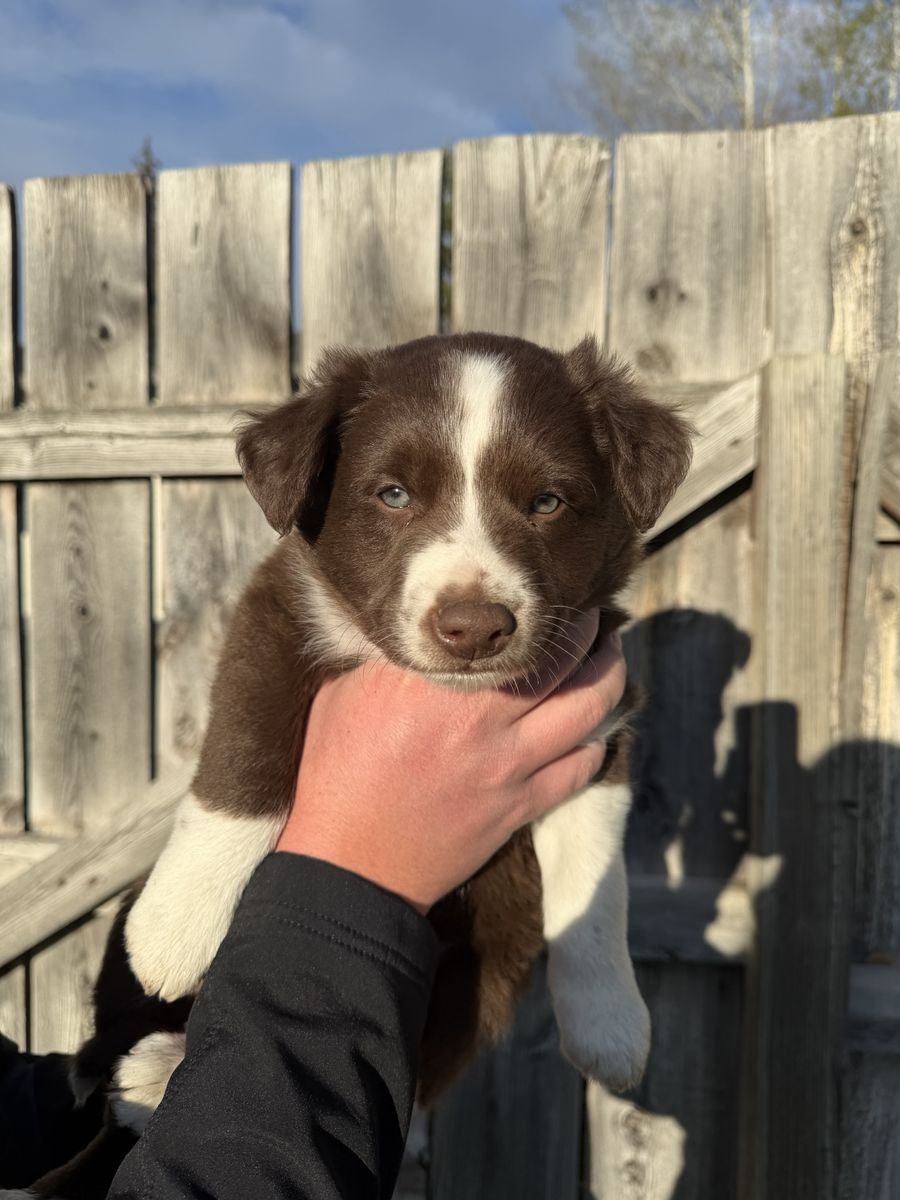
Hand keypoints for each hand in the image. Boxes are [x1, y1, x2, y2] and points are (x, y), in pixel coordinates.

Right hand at [277, 612, 626, 912]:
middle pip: (566, 661)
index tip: (548, 591)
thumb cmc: (333, 776)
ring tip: (609, 658)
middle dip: (591, 631)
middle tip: (594, 617)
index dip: (540, 605)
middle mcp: (482, 720)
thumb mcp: (343, 696)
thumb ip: (387, 658)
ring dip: (608, 676)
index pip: (509, 631)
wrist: (348, 867)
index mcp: (435, 684)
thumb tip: (420, 629)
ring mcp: (508, 767)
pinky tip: (593, 729)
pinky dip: (595, 742)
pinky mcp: (519, 808)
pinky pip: (580, 769)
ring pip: (589, 711)